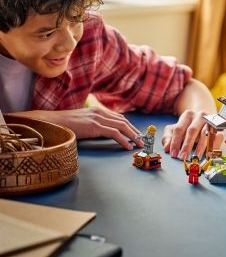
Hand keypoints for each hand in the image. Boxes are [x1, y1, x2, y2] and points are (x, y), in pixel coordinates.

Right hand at [10, 107, 141, 149]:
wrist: (51, 122)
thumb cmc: (65, 125)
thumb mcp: (82, 122)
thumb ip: (94, 124)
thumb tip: (104, 132)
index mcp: (98, 109)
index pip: (119, 117)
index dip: (130, 125)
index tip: (137, 133)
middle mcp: (100, 112)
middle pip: (123, 121)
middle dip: (134, 131)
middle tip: (142, 140)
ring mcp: (97, 118)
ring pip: (122, 126)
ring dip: (133, 136)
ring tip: (139, 144)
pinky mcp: (94, 126)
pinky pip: (114, 134)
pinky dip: (123, 140)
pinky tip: (128, 147)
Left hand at [162, 110, 222, 159]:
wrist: (204, 120)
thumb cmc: (187, 127)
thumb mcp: (175, 129)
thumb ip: (168, 137)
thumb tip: (166, 147)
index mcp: (187, 115)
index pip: (179, 129)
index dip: (175, 142)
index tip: (173, 154)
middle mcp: (200, 116)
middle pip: (192, 130)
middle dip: (187, 145)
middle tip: (183, 157)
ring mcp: (211, 122)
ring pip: (206, 134)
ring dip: (200, 147)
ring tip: (196, 158)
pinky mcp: (219, 129)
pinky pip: (217, 138)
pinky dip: (213, 147)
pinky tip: (208, 156)